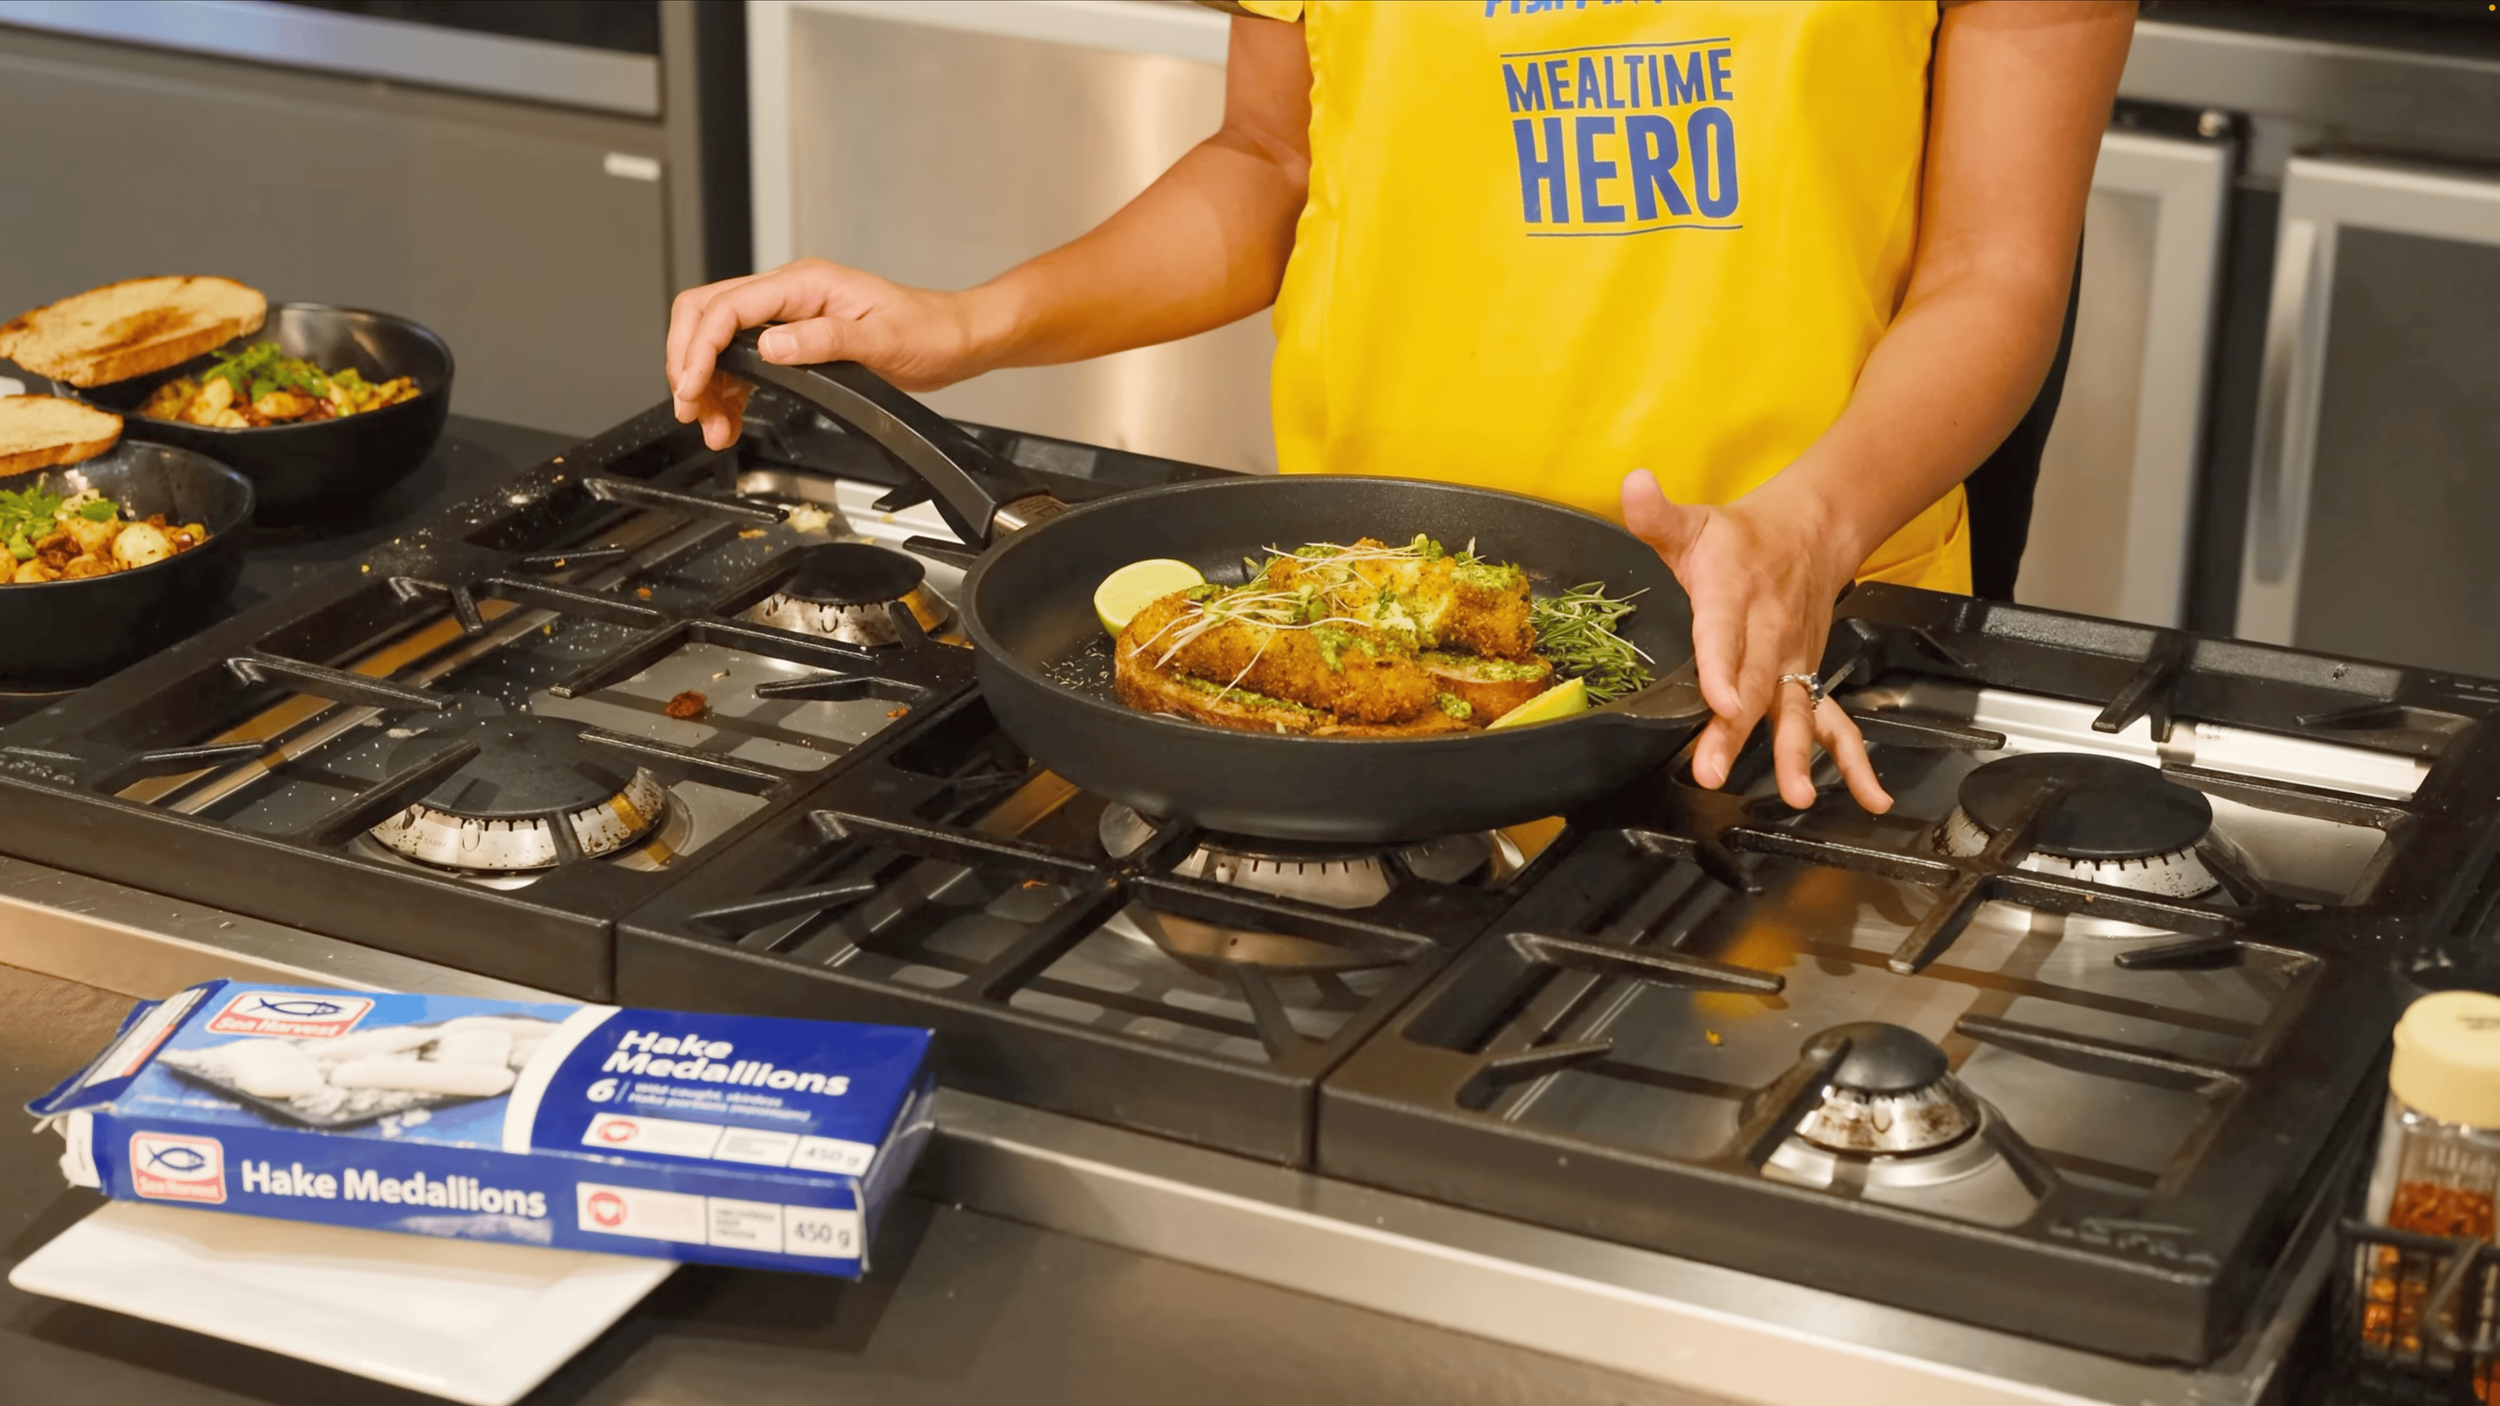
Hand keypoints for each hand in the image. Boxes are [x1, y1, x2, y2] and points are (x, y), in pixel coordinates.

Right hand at [666, 258, 989, 449]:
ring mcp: (789, 316)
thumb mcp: (881, 339)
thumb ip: (824, 340)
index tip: (692, 386)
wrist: (954, 338)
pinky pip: (744, 361)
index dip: (700, 347)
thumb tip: (772, 346)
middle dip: (687, 361)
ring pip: (720, 341)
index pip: (727, 307)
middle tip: (689, 407)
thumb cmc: (928, 332)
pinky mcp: (794, 340)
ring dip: (707, 383)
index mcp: (805, 284)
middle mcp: (790, 293)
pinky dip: (729, 390)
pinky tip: (729, 418)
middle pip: (707, 314)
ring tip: (711, 426)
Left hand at [1620, 469, 1892, 813]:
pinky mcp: (1807, 680)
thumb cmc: (1742, 539)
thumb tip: (1633, 484)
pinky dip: (1853, 761)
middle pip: (1753, 685)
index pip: (1724, 634)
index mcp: (1733, 595)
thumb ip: (1657, 515)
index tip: (1722, 703)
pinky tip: (1869, 797)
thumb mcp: (1694, 522)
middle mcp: (1769, 634)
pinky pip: (1834, 723)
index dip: (1722, 670)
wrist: (1811, 531)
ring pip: (1795, 710)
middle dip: (1736, 732)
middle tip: (1715, 769)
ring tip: (1795, 793)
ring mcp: (1793, 662)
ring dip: (1796, 754)